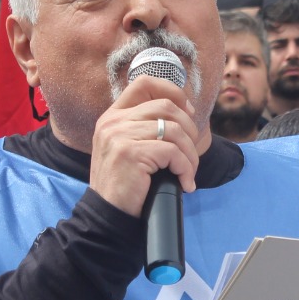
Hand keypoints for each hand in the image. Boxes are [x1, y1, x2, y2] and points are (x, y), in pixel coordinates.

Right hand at [87, 75, 201, 217]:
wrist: (107, 216)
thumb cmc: (125, 185)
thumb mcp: (128, 148)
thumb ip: (145, 128)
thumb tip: (185, 111)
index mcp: (113, 116)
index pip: (144, 84)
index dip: (172, 92)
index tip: (187, 113)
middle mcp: (113, 122)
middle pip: (166, 107)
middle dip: (190, 130)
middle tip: (191, 155)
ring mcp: (119, 136)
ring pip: (175, 131)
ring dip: (190, 155)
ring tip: (188, 173)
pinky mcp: (130, 153)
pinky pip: (172, 152)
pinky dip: (186, 168)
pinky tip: (184, 183)